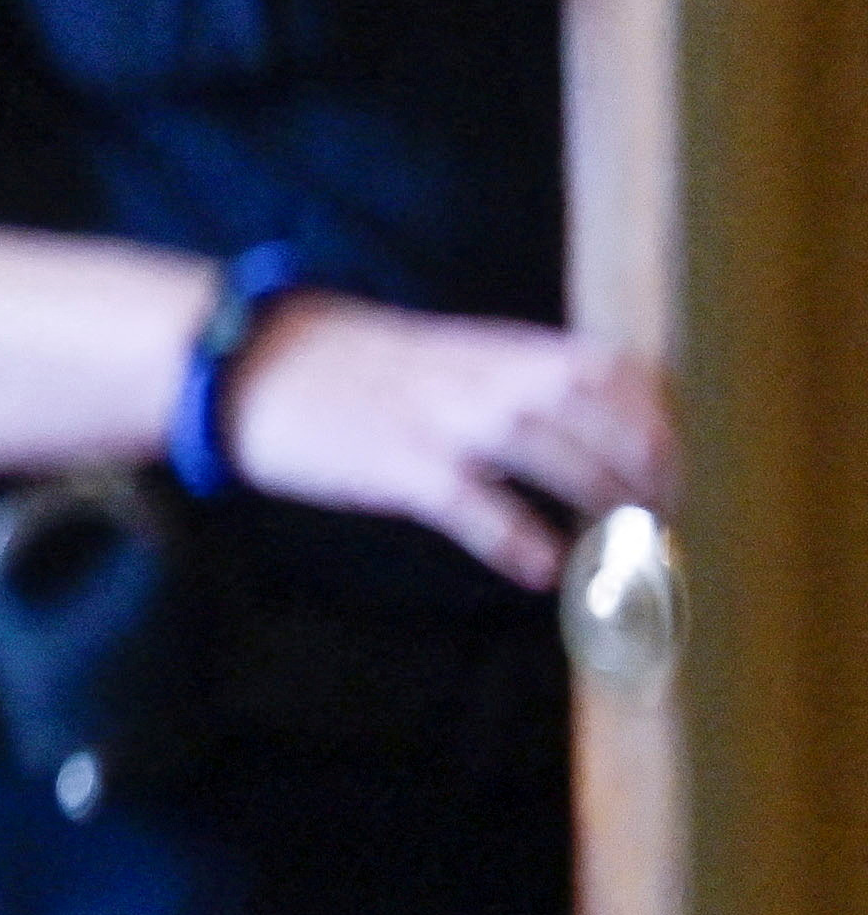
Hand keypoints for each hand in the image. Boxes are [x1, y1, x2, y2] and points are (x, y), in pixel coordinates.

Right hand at [219, 296, 672, 587]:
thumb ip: (496, 376)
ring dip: (600, 501)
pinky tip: (542, 569)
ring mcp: (438, 420)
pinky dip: (519, 539)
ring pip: (550, 454)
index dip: (653, 414)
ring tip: (620, 547)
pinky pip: (476, 505)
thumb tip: (562, 419)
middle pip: (593, 412)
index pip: (605, 366)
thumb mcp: (430, 354)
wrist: (242, 361)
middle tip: (662, 517)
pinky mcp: (397, 466)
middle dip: (643, 467)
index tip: (672, 459)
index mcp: (488, 346)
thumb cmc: (335, 365)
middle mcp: (477, 376)